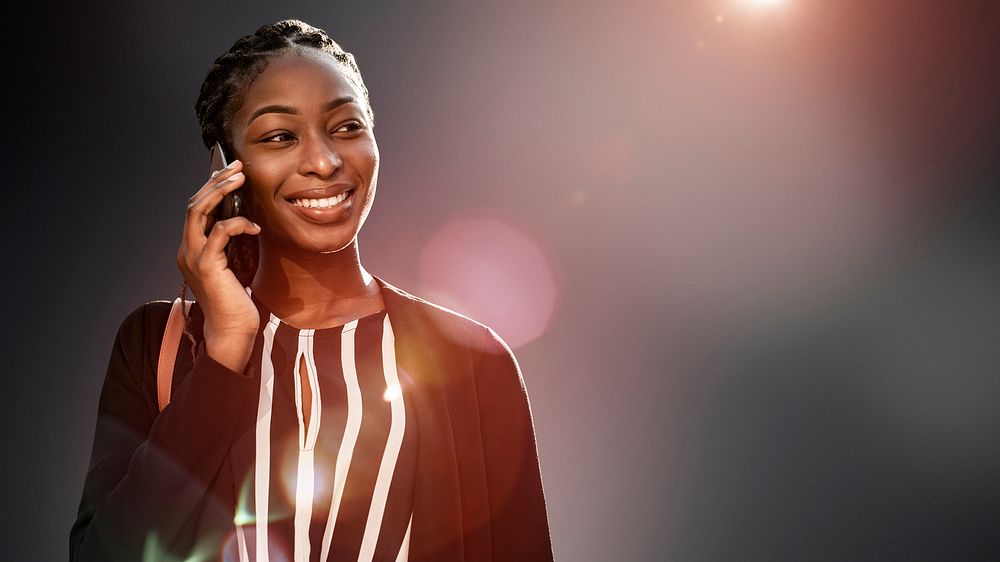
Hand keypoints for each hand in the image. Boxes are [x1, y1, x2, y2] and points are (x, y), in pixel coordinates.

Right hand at [177, 159, 260, 371]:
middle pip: (193, 204)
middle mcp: (186, 250)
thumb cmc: (238, 300)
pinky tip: (255, 226)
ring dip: (220, 191)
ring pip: (198, 211)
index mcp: (192, 248)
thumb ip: (232, 243)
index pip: (196, 209)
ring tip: (240, 178)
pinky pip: (219, 233)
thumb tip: (245, 216)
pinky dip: (237, 223)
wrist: (233, 330)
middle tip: (237, 167)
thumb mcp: (235, 264)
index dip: (211, 187)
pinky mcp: (207, 265)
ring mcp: (193, 257)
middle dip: (215, 181)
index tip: (231, 171)